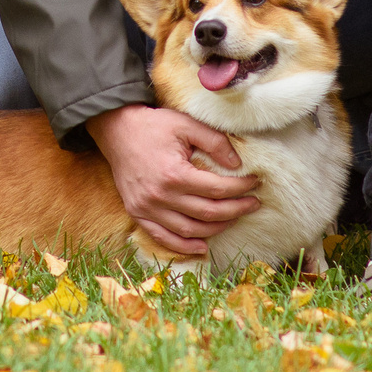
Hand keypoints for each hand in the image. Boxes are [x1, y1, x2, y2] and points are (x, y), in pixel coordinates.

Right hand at [86, 104, 259, 256]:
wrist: (116, 129)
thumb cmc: (153, 125)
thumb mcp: (186, 124)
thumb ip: (214, 142)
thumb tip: (237, 163)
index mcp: (175, 174)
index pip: (217, 189)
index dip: (241, 188)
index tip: (255, 183)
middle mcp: (161, 196)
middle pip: (208, 213)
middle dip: (236, 210)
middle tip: (253, 203)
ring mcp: (147, 208)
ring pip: (190, 230)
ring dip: (216, 228)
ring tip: (234, 218)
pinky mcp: (137, 213)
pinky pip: (163, 238)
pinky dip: (184, 247)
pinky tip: (202, 247)